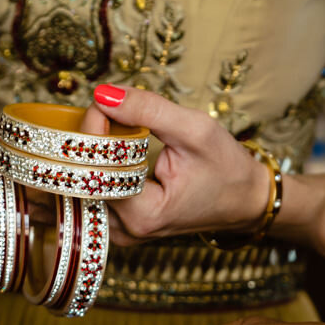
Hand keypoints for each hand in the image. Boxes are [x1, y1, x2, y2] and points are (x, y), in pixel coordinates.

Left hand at [80, 84, 268, 244]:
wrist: (243, 200)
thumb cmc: (226, 168)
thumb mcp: (195, 129)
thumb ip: (148, 110)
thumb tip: (103, 93)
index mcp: (144, 214)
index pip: (97, 168)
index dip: (92, 131)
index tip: (103, 102)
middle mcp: (125, 230)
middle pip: (82, 180)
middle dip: (87, 140)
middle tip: (105, 111)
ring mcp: (119, 230)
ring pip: (81, 186)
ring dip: (88, 153)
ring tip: (110, 129)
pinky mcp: (117, 224)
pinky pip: (91, 191)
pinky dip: (94, 166)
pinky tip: (106, 148)